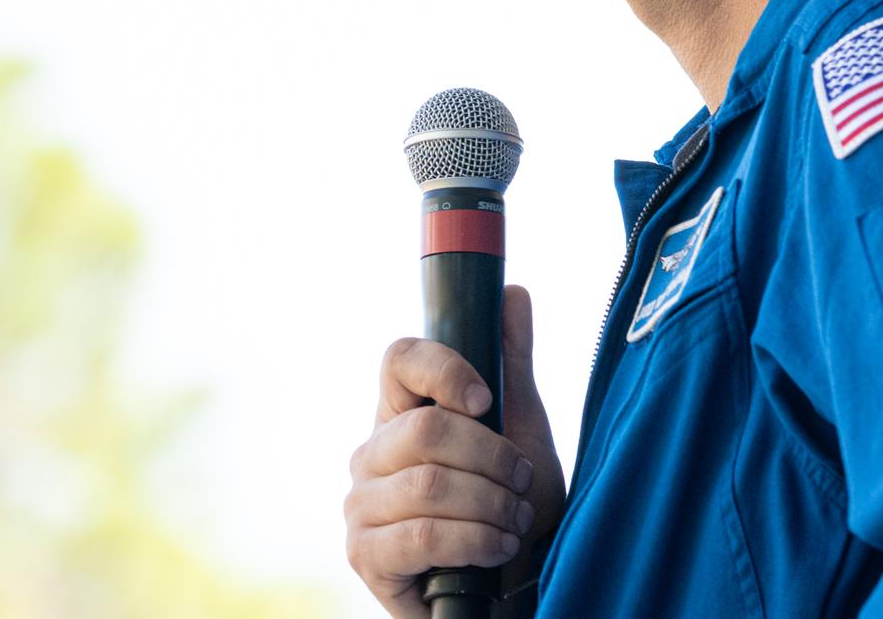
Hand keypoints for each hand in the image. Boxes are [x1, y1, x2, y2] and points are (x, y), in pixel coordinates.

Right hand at [345, 285, 566, 618]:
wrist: (509, 590)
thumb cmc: (510, 509)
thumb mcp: (521, 433)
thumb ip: (512, 365)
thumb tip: (513, 293)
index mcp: (401, 413)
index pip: (399, 359)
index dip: (445, 369)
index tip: (487, 398)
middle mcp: (370, 452)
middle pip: (426, 428)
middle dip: (491, 457)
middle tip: (521, 482)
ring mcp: (360, 505)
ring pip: (429, 484)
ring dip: (491, 505)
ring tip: (514, 522)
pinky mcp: (365, 555)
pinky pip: (423, 535)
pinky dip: (475, 540)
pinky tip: (498, 549)